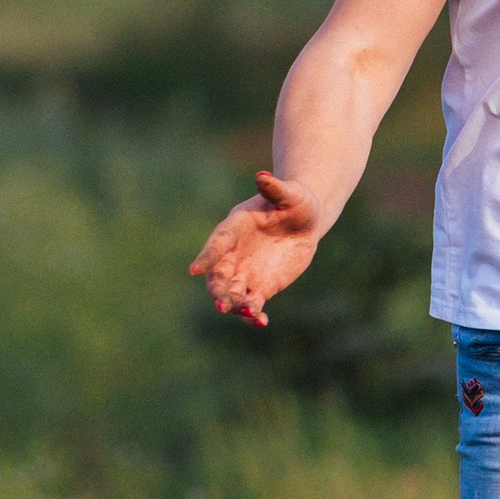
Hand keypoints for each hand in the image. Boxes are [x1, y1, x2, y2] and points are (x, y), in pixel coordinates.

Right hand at [188, 171, 321, 327]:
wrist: (304, 221)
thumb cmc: (294, 201)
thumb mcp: (289, 194)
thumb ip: (274, 188)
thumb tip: (262, 176)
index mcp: (234, 228)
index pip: (217, 243)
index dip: (206, 256)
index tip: (195, 269)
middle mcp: (233, 253)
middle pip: (218, 276)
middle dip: (218, 291)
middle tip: (223, 305)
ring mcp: (245, 272)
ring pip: (232, 293)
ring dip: (236, 305)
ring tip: (250, 313)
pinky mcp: (260, 286)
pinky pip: (251, 304)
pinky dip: (253, 314)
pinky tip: (261, 322)